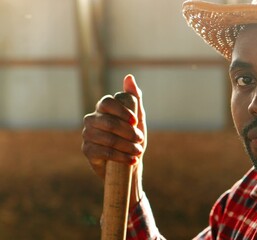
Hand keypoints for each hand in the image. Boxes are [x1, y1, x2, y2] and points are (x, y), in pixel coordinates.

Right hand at [82, 74, 146, 207]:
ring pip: (107, 138)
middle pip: (109, 122)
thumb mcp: (137, 118)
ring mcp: (87, 134)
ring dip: (126, 146)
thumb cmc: (132, 137)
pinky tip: (132, 160)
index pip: (107, 102)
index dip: (122, 111)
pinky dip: (121, 157)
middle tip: (140, 139)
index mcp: (103, 108)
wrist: (127, 162)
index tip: (135, 121)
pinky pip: (103, 152)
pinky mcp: (87, 150)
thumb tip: (129, 77)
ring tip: (138, 151)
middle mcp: (92, 119)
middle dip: (128, 132)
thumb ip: (134, 98)